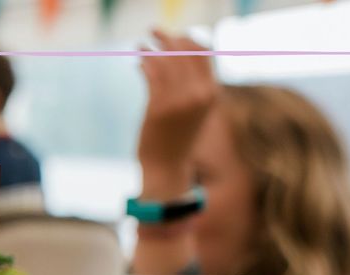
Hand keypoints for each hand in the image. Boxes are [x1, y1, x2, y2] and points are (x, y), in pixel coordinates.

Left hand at [137, 29, 216, 196]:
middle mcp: (199, 94)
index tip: (173, 34)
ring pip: (166, 61)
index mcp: (211, 93)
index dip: (187, 39)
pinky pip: (151, 74)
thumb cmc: (176, 139)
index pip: (203, 53)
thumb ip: (190, 86)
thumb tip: (175, 58)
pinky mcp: (159, 107)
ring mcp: (179, 100)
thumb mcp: (192, 110)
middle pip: (184, 52)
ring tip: (140, 45)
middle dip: (167, 37)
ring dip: (152, 48)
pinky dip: (144, 63)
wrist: (166, 168)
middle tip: (153, 31)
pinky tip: (138, 60)